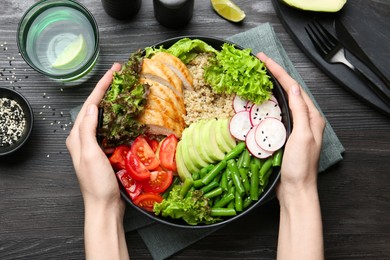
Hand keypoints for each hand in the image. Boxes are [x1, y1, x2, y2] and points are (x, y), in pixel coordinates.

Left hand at [67, 63, 128, 259]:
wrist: (105, 206)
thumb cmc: (96, 183)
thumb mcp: (90, 154)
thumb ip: (88, 130)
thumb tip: (93, 107)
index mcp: (77, 136)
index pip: (90, 105)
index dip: (102, 87)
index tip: (114, 72)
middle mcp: (84, 138)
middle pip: (95, 107)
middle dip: (106, 90)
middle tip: (120, 75)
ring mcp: (95, 144)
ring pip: (104, 116)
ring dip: (113, 101)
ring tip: (124, 89)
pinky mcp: (106, 151)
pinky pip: (111, 128)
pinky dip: (119, 118)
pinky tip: (127, 114)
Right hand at [256, 52, 324, 201]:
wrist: (294, 190)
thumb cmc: (300, 166)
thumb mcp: (302, 136)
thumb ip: (300, 111)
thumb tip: (293, 87)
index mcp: (312, 117)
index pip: (293, 87)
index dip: (278, 71)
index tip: (263, 59)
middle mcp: (304, 119)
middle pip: (288, 91)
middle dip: (274, 75)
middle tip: (258, 63)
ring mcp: (293, 127)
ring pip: (281, 101)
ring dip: (269, 87)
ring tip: (257, 76)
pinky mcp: (283, 135)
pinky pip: (274, 114)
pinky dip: (266, 104)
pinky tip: (257, 101)